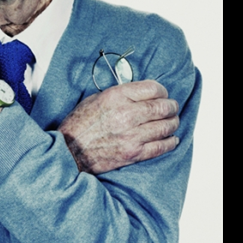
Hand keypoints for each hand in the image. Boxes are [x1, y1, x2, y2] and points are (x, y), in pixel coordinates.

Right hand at [58, 80, 179, 174]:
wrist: (69, 151)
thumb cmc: (80, 124)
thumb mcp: (95, 99)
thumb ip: (119, 95)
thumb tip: (140, 94)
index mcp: (116, 97)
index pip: (152, 88)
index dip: (162, 90)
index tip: (163, 93)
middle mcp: (126, 114)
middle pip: (161, 107)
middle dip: (171, 106)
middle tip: (173, 107)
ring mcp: (131, 136)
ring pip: (164, 127)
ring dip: (173, 123)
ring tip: (173, 121)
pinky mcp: (133, 154)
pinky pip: (160, 147)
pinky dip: (170, 142)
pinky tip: (172, 139)